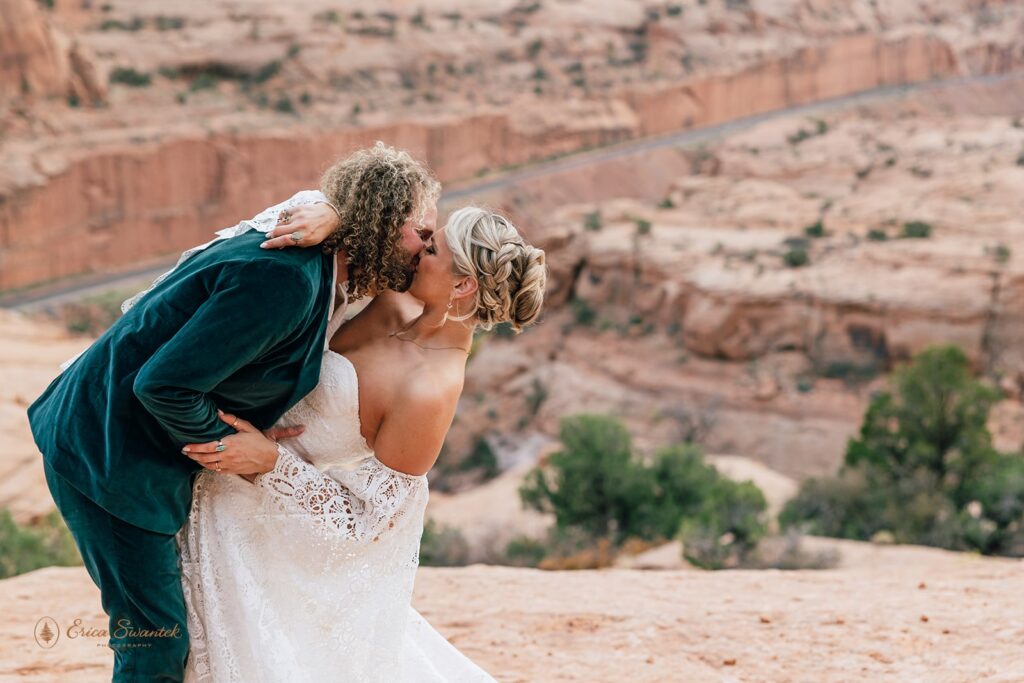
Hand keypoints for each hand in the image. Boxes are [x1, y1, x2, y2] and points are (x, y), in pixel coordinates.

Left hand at [181, 411, 302, 474]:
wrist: (269, 458)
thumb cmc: (259, 441)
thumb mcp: (247, 427)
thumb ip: (232, 420)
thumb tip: (219, 413)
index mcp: (230, 443)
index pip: (207, 447)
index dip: (195, 447)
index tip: (186, 446)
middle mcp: (227, 455)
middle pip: (204, 457)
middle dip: (192, 454)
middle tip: (184, 451)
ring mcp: (229, 464)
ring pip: (208, 465)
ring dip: (198, 461)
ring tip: (192, 456)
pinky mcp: (231, 471)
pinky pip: (216, 470)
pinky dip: (207, 467)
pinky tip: (204, 463)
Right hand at [260, 202, 340, 249]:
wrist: (329, 216)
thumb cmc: (319, 232)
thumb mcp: (310, 242)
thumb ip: (295, 243)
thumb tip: (280, 245)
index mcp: (304, 237)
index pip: (283, 241)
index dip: (271, 244)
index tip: (263, 246)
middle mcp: (300, 226)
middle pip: (277, 231)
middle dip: (271, 235)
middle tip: (269, 237)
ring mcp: (298, 216)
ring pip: (280, 223)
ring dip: (279, 227)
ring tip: (282, 230)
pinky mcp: (297, 208)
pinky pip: (284, 214)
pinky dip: (283, 218)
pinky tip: (286, 220)